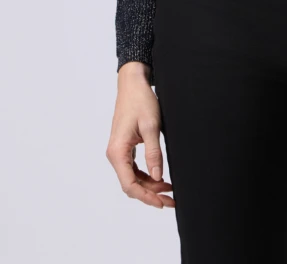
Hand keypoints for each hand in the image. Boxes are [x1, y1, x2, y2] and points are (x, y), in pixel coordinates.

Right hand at [106, 62, 174, 209]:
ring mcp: (119, 151)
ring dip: (150, 186)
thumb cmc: (140, 101)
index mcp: (117, 152)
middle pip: (131, 184)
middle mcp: (115, 154)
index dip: (146, 197)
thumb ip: (154, 153)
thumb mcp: (151, 126)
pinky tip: (161, 178)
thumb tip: (158, 177)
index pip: (129, 184)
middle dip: (151, 194)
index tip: (162, 203)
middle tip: (171, 200)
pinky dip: (147, 175)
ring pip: (133, 178)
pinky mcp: (125, 147)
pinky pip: (134, 168)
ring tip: (169, 190)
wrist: (132, 84)